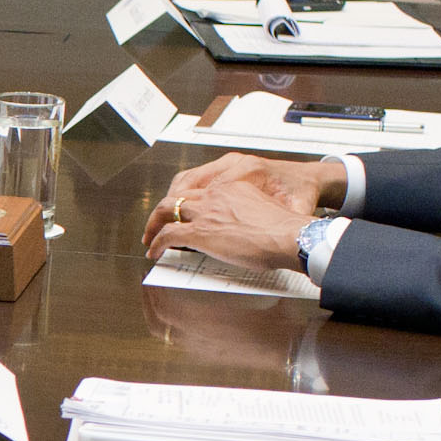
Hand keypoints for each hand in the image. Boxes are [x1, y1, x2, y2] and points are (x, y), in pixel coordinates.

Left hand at [143, 152, 341, 270]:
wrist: (290, 235)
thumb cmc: (286, 230)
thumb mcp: (265, 214)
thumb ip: (250, 217)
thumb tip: (247, 231)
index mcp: (233, 188)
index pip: (201, 192)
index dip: (188, 204)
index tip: (184, 214)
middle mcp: (217, 195)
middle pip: (179, 196)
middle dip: (163, 210)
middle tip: (156, 223)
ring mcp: (207, 212)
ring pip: (168, 210)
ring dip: (154, 225)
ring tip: (150, 238)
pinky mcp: (200, 231)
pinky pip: (169, 234)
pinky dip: (157, 243)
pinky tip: (154, 252)